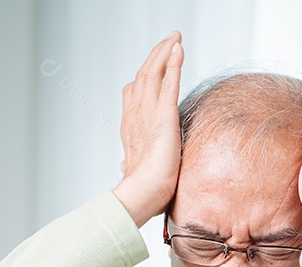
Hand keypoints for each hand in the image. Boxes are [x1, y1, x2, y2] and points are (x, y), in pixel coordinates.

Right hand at [112, 30, 184, 227]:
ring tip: (174, 38)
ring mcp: (147, 112)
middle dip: (156, 56)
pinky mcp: (163, 115)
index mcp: (131, 126)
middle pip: (144, 76)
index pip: (134, 93)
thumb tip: (123, 167)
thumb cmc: (142, 189)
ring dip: (165, 52)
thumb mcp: (136, 169)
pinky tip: (178, 49)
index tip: (152, 65)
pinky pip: (168, 82)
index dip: (143, 76)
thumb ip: (132, 162)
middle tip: (168, 40)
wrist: (143, 193)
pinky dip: (173, 63)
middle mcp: (135, 114)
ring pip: (154, 73)